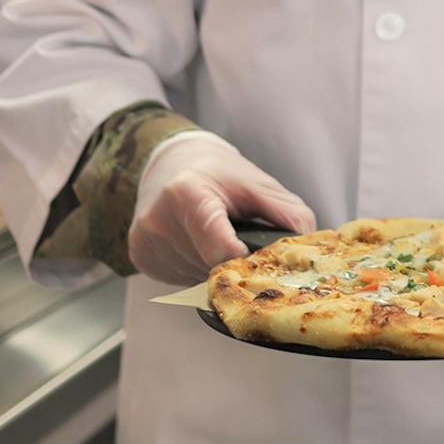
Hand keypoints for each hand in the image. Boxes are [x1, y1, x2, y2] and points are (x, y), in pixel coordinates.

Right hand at [128, 132, 314, 286]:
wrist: (173, 163)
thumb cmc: (221, 174)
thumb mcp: (259, 185)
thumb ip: (288, 216)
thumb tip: (305, 254)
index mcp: (188, 194)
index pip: (220, 251)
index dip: (246, 261)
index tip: (258, 257)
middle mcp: (159, 219)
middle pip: (209, 269)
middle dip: (233, 264)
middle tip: (242, 243)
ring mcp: (145, 240)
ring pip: (194, 280)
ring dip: (213, 270)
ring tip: (218, 240)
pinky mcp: (139, 255)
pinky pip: (178, 280)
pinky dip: (195, 271)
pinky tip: (198, 246)